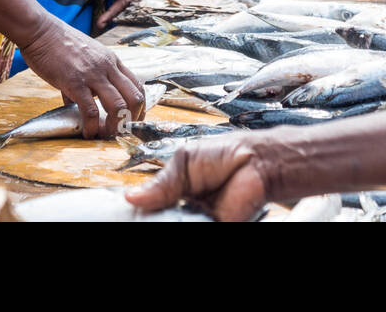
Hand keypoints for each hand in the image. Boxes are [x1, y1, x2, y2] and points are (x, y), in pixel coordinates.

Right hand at [18, 19, 145, 138]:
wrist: (41, 31)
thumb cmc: (59, 44)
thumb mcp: (85, 57)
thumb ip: (87, 78)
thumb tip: (75, 103)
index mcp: (112, 61)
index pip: (137, 85)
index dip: (139, 106)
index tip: (132, 120)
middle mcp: (108, 67)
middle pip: (135, 98)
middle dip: (132, 120)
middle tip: (122, 132)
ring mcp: (93, 75)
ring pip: (119, 106)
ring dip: (115, 126)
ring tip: (106, 136)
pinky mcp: (75, 83)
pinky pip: (91, 111)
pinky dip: (93, 127)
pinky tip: (87, 133)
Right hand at [124, 135, 270, 220]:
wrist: (258, 163)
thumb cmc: (226, 154)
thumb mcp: (185, 163)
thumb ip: (161, 184)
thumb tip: (131, 197)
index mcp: (176, 195)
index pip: (152, 210)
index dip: (141, 213)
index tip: (127, 215)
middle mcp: (187, 213)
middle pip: (162, 221)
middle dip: (152, 220)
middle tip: (142, 218)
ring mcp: (201, 223)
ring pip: (176, 226)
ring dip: (167, 222)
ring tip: (159, 219)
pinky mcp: (221, 227)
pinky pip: (198, 230)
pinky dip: (189, 224)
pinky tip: (181, 219)